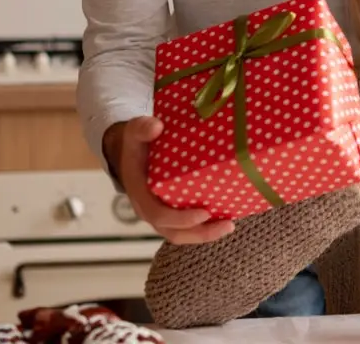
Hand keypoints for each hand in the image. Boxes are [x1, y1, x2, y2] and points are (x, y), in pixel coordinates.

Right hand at [103, 117, 235, 244]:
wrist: (130, 152)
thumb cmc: (136, 144)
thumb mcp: (135, 132)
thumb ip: (142, 128)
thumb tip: (156, 126)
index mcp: (140, 194)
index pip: (158, 214)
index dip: (181, 218)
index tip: (204, 213)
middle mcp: (149, 209)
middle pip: (174, 232)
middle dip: (201, 233)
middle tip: (227, 224)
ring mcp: (161, 213)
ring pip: (181, 234)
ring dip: (205, 234)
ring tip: (229, 225)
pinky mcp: (172, 211)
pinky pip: (186, 226)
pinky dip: (204, 226)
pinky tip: (225, 216)